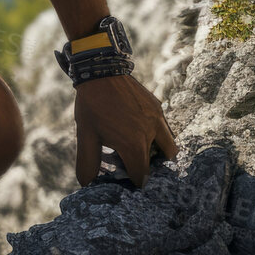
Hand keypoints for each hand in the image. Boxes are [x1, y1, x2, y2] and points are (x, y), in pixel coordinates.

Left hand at [73, 73, 178, 187]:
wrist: (100, 70)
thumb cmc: (91, 105)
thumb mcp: (85, 135)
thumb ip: (87, 162)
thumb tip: (86, 184)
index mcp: (134, 144)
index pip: (142, 176)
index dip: (134, 183)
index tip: (127, 182)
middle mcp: (151, 133)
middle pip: (159, 165)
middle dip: (147, 170)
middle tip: (133, 167)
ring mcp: (158, 119)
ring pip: (169, 146)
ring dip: (159, 154)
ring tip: (140, 151)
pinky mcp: (158, 107)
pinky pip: (165, 128)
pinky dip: (158, 136)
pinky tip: (140, 131)